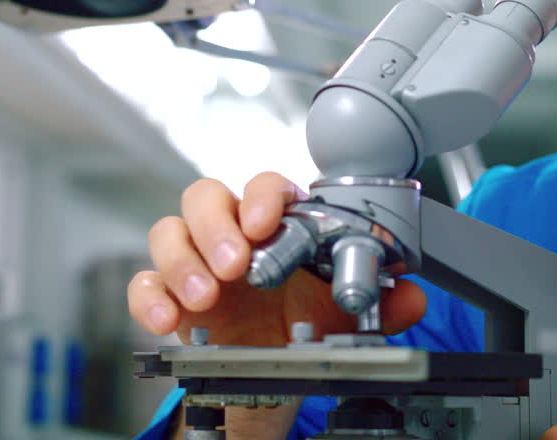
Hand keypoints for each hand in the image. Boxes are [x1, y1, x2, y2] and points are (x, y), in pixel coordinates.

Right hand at [127, 171, 427, 346]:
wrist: (276, 369)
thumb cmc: (306, 321)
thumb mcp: (345, 315)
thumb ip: (381, 304)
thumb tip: (413, 296)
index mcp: (276, 223)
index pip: (265, 186)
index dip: (264, 197)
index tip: (267, 223)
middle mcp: (231, 231)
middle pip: (206, 196)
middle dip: (216, 226)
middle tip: (234, 264)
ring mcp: (195, 261)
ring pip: (168, 231)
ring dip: (181, 261)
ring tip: (204, 298)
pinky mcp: (168, 295)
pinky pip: (143, 282)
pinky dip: (148, 298)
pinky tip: (164, 320)